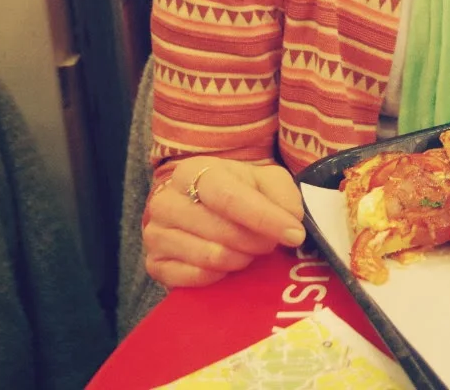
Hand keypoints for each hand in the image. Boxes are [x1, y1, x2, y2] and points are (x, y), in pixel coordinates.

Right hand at [143, 156, 305, 288]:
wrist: (208, 208)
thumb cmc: (240, 191)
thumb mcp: (267, 181)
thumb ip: (283, 195)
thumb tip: (291, 220)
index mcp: (193, 171)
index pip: (228, 198)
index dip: (264, 218)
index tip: (294, 234)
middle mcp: (166, 201)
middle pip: (221, 230)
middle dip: (257, 241)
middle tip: (271, 242)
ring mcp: (155, 234)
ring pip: (211, 257)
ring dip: (242, 258)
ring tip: (250, 250)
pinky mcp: (155, 265)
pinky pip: (195, 278)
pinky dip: (220, 275)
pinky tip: (229, 264)